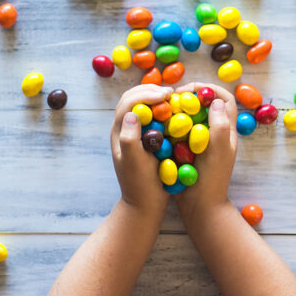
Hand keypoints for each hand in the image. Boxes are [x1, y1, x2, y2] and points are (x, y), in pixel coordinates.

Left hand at [111, 84, 173, 217]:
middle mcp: (124, 129)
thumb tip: (133, 114)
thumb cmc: (140, 185)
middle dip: (150, 90)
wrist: (144, 205)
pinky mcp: (145, 139)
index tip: (166, 94)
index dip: (146, 94)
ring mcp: (134, 133)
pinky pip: (151, 116)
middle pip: (132, 98)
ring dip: (155, 97)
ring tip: (173, 97)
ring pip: (141, 105)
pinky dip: (162, 109)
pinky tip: (175, 111)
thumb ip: (130, 139)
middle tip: (170, 92)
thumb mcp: (135, 163)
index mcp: (119, 132)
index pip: (128, 103)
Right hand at [172, 82, 237, 224]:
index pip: (223, 99)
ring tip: (164, 108)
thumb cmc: (212, 180)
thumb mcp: (219, 151)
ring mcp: (201, 142)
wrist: (201, 208)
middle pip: (205, 104)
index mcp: (227, 131)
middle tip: (172, 97)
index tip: (189, 89)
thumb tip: (215, 101)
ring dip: (178, 109)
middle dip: (189, 96)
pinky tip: (159, 125)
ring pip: (191, 116)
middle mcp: (215, 133)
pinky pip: (179, 130)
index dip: (208, 89)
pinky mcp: (187, 150)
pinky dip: (170, 125)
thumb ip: (220, 126)